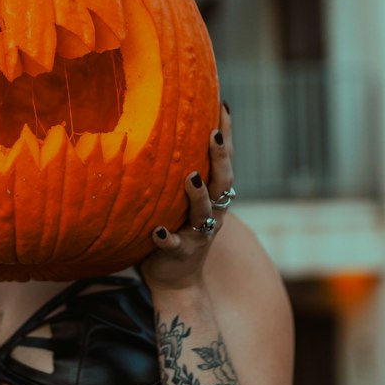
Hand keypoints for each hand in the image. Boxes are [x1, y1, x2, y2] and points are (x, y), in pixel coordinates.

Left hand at [140, 103, 234, 292]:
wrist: (177, 279)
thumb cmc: (176, 227)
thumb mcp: (181, 197)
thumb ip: (177, 169)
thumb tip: (161, 124)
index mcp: (214, 195)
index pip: (223, 160)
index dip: (226, 134)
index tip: (223, 106)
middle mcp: (213, 212)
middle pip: (222, 182)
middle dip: (220, 158)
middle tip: (213, 135)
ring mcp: (199, 234)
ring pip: (203, 212)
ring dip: (198, 194)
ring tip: (191, 177)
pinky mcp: (181, 253)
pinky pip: (175, 245)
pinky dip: (167, 238)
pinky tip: (158, 231)